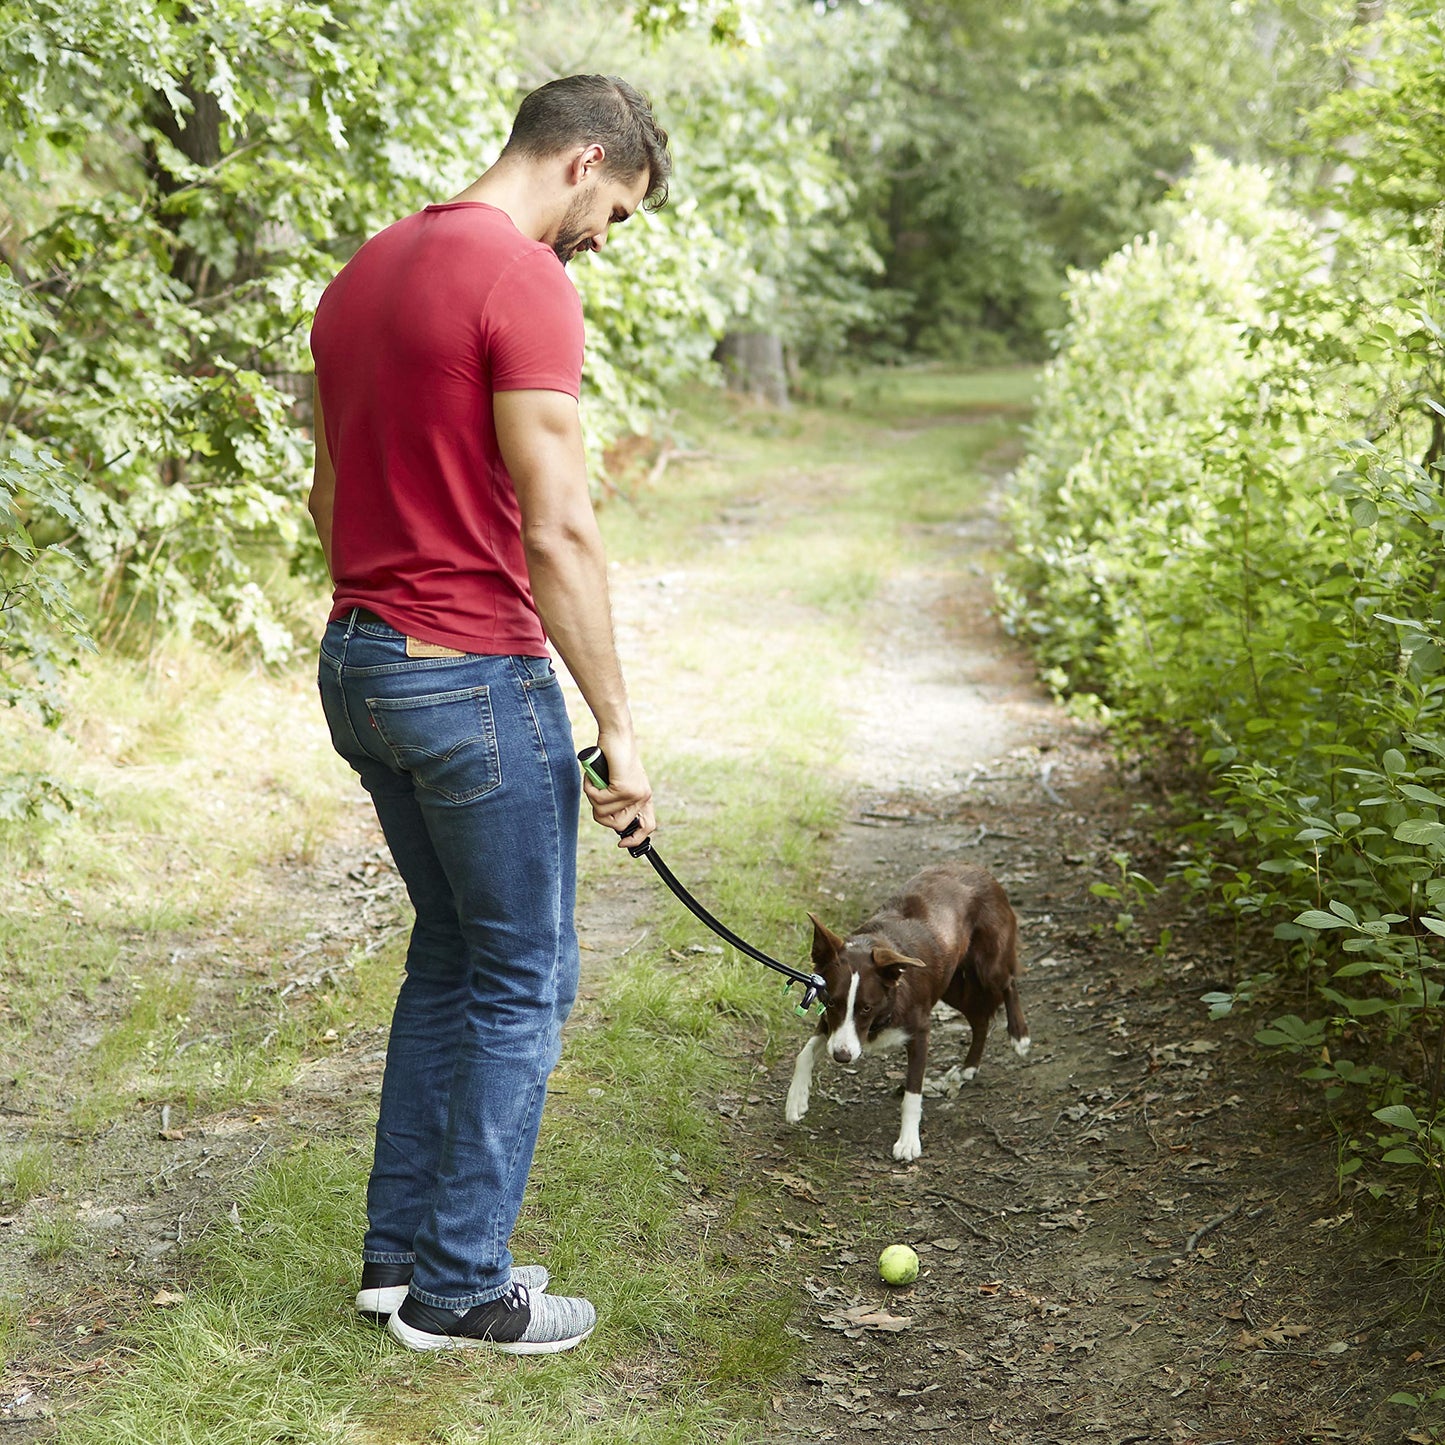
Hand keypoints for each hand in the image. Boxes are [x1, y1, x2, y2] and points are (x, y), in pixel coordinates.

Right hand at [582, 734, 656, 848]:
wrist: (616, 735)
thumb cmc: (613, 756)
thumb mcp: (617, 781)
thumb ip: (617, 800)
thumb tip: (610, 821)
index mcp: (644, 797)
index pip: (648, 826)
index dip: (636, 839)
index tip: (622, 844)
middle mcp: (643, 797)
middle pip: (617, 825)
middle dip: (601, 814)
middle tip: (597, 795)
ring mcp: (634, 794)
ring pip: (604, 814)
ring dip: (593, 798)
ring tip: (596, 780)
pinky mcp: (623, 788)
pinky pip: (598, 800)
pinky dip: (590, 788)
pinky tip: (594, 775)